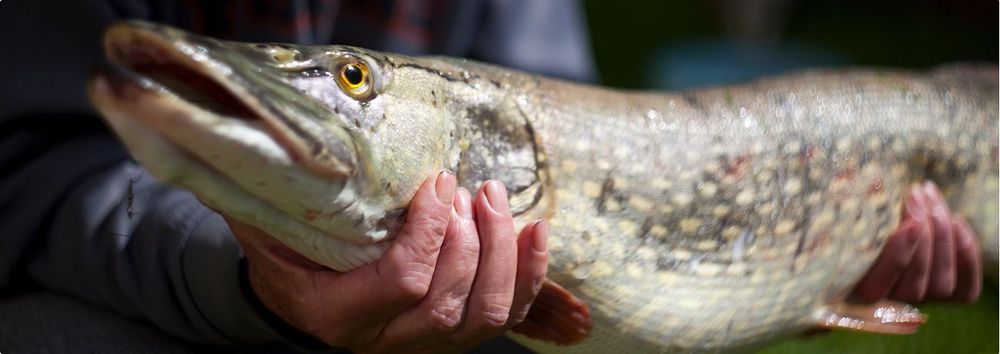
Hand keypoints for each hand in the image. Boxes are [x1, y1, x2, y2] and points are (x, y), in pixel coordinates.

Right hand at [226, 172, 548, 352]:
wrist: (296, 291)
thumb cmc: (286, 249)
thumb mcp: (272, 222)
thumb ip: (291, 194)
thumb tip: (296, 137)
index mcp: (338, 313)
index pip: (402, 281)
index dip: (429, 230)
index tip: (437, 183)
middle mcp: (385, 338)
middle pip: (449, 303)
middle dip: (469, 238)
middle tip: (463, 189)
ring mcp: (423, 341)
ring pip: (486, 314)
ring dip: (500, 250)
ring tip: (491, 197)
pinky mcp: (454, 333)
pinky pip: (508, 316)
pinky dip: (530, 273)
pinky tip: (535, 229)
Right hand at [852, 182, 980, 303]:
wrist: (891, 226)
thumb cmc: (865, 221)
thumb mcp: (860, 221)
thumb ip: (866, 219)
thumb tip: (875, 189)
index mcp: (861, 290)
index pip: (878, 286)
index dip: (897, 256)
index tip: (908, 225)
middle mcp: (894, 302)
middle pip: (915, 285)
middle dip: (923, 237)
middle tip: (916, 198)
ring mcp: (926, 299)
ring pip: (942, 283)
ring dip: (943, 237)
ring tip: (932, 201)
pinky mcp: (953, 294)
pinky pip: (967, 288)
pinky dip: (966, 254)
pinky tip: (956, 220)